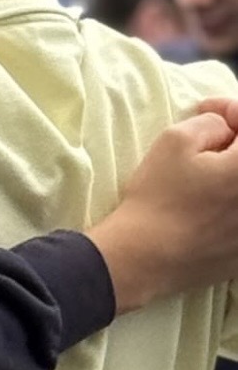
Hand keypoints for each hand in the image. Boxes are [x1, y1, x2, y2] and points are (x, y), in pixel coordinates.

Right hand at [87, 108, 237, 311]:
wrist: (142, 257)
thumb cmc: (156, 198)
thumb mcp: (176, 141)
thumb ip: (211, 123)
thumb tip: (225, 127)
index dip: (229, 112)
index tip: (207, 112)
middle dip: (232, 145)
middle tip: (210, 142)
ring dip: (228, 177)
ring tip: (206, 176)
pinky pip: (235, 220)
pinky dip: (227, 208)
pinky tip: (206, 207)